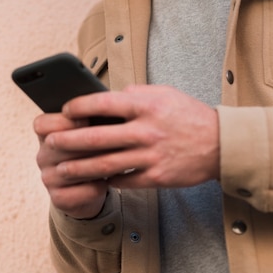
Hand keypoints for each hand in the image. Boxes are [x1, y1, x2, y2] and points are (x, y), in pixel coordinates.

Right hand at [33, 112, 107, 218]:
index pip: (44, 124)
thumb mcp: (88, 130)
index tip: (88, 120)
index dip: (67, 121)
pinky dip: (98, 186)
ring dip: (97, 164)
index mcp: (45, 133)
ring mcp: (48, 178)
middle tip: (115, 140)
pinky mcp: (58, 198)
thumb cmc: (92, 149)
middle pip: (62, 145)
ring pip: (73, 169)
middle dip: (91, 142)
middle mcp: (42, 155)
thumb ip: (91, 119)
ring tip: (116, 159)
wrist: (90, 186)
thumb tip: (108, 113)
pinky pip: (81, 190)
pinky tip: (107, 182)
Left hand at [45, 85, 219, 189]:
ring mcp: (150, 156)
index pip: (103, 103)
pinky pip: (124, 180)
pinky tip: (93, 178)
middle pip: (97, 138)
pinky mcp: (156, 177)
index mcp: (145, 106)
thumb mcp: (165, 93)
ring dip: (79, 167)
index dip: (79, 107)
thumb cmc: (189, 115)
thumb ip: (136, 92)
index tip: (65, 110)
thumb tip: (112, 94)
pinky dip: (106, 179)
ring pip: (105, 164)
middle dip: (69, 140)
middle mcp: (145, 131)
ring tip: (62, 167)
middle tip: (51, 142)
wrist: (221, 144)